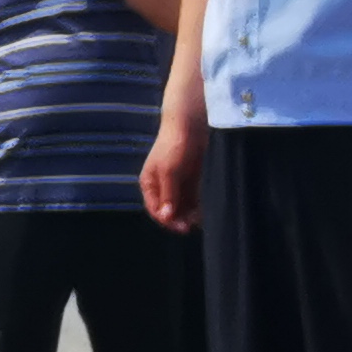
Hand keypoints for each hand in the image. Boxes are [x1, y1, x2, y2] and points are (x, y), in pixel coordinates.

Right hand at [141, 114, 201, 235]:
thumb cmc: (174, 145)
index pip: (155, 209)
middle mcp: (161, 186)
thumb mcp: (169, 171)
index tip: (180, 226)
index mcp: (149, 183)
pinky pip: (191, 199)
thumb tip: (166, 216)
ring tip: (197, 221)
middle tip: (189, 227)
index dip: (166, 220)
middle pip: (167, 210)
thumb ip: (168, 194)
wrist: (189, 125)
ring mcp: (176, 183)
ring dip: (187, 215)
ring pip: (180, 206)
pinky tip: (201, 214)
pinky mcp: (189, 180)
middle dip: (177, 219)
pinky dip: (195, 207)